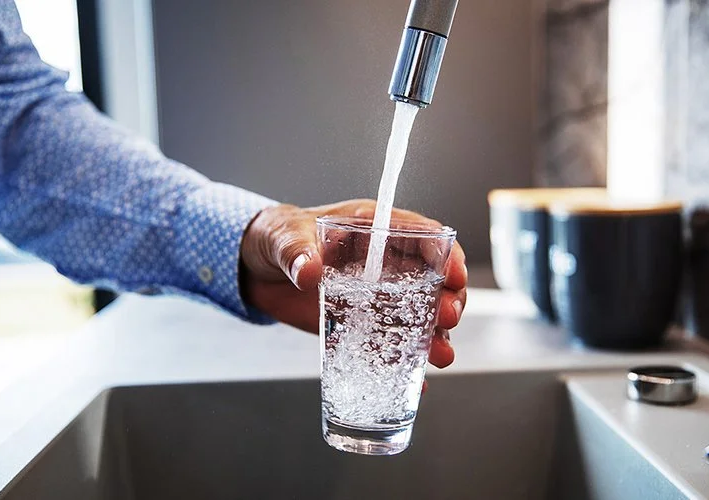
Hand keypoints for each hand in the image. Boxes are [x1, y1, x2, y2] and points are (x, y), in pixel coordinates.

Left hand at [240, 199, 466, 368]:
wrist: (253, 269)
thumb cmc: (274, 237)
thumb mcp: (283, 236)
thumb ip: (295, 251)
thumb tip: (309, 271)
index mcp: (372, 230)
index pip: (421, 236)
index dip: (445, 254)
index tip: (454, 275)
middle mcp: (382, 264)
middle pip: (430, 280)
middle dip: (446, 300)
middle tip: (447, 319)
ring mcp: (373, 297)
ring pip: (417, 316)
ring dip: (433, 336)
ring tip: (440, 356)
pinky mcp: (358, 324)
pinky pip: (386, 344)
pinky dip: (401, 363)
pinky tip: (415, 382)